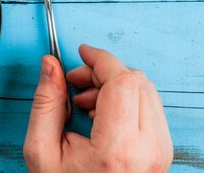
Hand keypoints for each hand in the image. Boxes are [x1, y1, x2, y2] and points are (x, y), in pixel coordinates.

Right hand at [24, 45, 172, 171]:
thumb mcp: (42, 151)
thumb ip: (45, 103)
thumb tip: (50, 65)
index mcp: (117, 149)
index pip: (122, 81)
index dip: (100, 58)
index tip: (82, 52)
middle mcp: (148, 149)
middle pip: (136, 81)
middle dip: (102, 72)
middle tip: (75, 82)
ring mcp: (160, 151)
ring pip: (146, 90)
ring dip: (114, 85)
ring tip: (85, 103)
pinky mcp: (162, 151)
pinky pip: (150, 107)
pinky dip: (124, 100)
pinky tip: (100, 114)